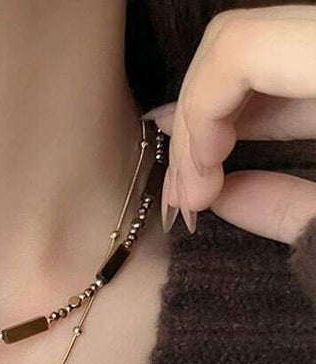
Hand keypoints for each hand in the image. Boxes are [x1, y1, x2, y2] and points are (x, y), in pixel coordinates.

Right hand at [142, 4, 315, 243]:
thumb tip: (213, 200)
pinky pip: (278, 68)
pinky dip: (241, 114)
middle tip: (188, 196)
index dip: (197, 116)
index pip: (240, 52)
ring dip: (208, 121)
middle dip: (192, 124)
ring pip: (247, 54)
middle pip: (232, 45)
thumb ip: (284, 208)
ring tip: (197, 187)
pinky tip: (218, 159)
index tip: (198, 185)